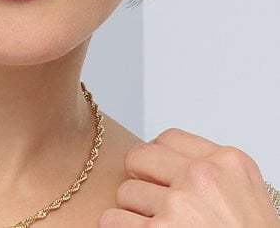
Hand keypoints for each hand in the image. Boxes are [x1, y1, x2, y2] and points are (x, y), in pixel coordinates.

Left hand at [98, 127, 278, 226]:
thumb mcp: (246, 195)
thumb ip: (213, 172)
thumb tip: (171, 163)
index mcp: (227, 162)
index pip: (169, 138)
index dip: (157, 157)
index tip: (158, 173)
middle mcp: (202, 177)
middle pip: (139, 156)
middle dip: (139, 179)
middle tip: (151, 199)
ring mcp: (179, 206)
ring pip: (125, 192)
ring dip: (134, 211)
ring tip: (157, 226)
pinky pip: (112, 219)